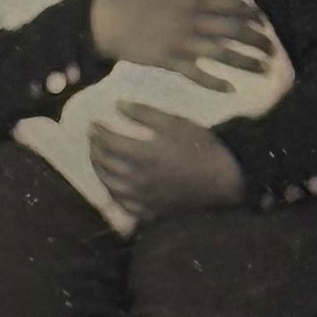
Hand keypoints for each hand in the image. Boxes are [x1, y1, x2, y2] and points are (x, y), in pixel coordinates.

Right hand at [89, 0, 272, 89]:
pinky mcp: (172, 62)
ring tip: (262, 68)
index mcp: (192, 1)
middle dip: (256, 39)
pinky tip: (229, 89)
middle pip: (233, 30)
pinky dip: (213, 83)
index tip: (262, 22)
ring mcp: (183, 43)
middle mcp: (192, 22)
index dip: (250, 14)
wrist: (110, 21)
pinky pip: (197, 75)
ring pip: (221, 53)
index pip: (230, 6)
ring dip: (245, 61)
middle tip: (271, 49)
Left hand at [89, 103, 246, 223]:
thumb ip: (145, 114)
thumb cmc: (202, 148)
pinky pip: (123, 205)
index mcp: (144, 154)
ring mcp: (144, 198)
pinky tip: (112, 185)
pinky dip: (112, 193)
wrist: (225, 181)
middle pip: (105, 164)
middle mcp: (138, 179)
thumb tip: (118, 105)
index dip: (98, 132)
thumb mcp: (176, 123)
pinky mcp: (151, 211)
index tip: (93, 123)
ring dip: (98, 170)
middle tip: (92, 139)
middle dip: (94, 149)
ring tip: (96, 158)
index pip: (108, 142)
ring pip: (110, 185)